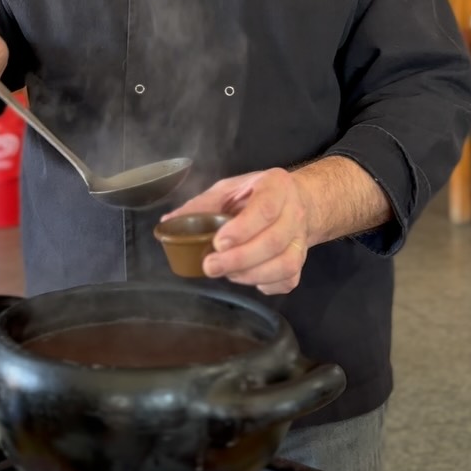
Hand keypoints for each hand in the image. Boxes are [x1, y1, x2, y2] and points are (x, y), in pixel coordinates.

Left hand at [163, 168, 310, 294]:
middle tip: (210, 266)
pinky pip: (288, 280)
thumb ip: (201, 206)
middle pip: (274, 241)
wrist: (294, 202)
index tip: (218, 243)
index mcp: (276, 186)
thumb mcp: (227, 189)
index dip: (242, 229)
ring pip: (284, 265)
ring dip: (250, 275)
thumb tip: (168, 223)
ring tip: (227, 273)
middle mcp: (295, 212)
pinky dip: (266, 284)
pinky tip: (248, 277)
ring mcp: (301, 239)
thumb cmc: (254, 194)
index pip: (265, 209)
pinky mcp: (302, 261)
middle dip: (239, 259)